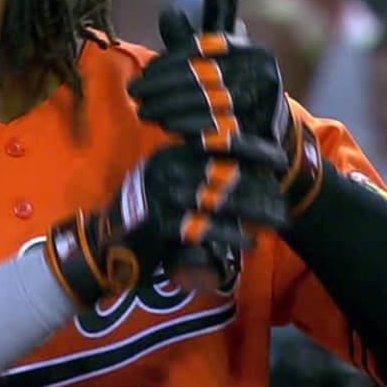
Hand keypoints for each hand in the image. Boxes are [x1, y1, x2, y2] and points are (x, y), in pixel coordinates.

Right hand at [44, 141, 288, 306]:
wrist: (104, 245)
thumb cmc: (145, 216)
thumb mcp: (167, 183)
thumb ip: (199, 175)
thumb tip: (246, 173)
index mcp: (170, 153)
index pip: (218, 141)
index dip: (253, 148)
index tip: (278, 158)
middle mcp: (167, 169)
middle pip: (226, 172)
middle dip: (260, 188)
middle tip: (282, 203)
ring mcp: (163, 195)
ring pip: (221, 199)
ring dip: (254, 212)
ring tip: (276, 222)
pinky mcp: (162, 224)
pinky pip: (206, 228)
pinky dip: (231, 236)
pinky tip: (249, 243)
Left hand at [128, 9, 324, 211]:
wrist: (271, 127)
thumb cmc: (232, 88)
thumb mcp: (215, 63)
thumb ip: (190, 43)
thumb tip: (169, 13)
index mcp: (251, 52)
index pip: (202, 49)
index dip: (168, 61)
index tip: (145, 72)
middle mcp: (262, 74)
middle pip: (201, 76)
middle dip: (161, 86)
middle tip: (135, 94)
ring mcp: (265, 104)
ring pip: (206, 103)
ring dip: (170, 108)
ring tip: (145, 111)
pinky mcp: (260, 133)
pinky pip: (218, 131)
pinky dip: (191, 129)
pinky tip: (169, 129)